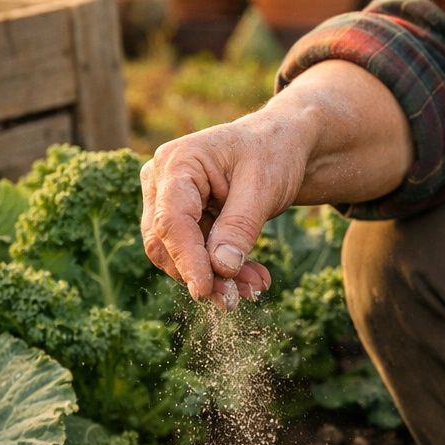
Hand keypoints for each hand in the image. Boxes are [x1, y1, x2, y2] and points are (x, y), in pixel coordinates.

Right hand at [140, 112, 307, 309]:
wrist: (281, 144)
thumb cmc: (272, 153)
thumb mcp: (263, 187)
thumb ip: (240, 226)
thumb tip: (220, 269)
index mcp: (178, 162)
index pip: (171, 219)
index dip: (187, 259)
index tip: (205, 290)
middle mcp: (162, 180)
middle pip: (165, 242)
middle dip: (201, 273)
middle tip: (236, 299)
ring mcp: (168, 200)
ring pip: (177, 254)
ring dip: (213, 277)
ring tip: (255, 287)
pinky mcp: (183, 218)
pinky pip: (193, 254)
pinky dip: (220, 270)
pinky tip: (250, 279)